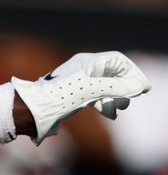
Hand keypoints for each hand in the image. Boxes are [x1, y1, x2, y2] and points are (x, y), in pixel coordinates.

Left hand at [11, 51, 150, 142]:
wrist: (32, 110)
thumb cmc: (58, 97)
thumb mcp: (91, 90)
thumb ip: (116, 87)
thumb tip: (138, 86)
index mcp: (87, 62)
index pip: (118, 61)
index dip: (133, 72)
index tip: (142, 88)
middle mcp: (83, 70)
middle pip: (114, 74)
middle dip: (125, 87)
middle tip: (128, 101)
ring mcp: (79, 83)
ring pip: (106, 87)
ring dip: (116, 97)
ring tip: (117, 109)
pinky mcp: (74, 96)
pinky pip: (96, 97)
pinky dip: (105, 104)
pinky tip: (109, 114)